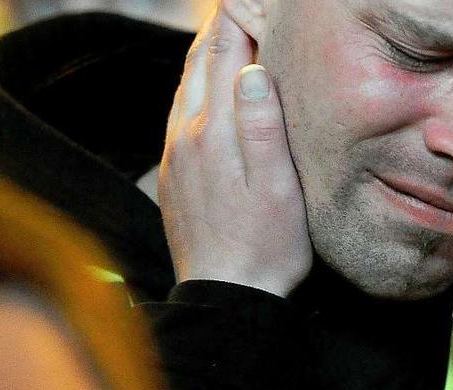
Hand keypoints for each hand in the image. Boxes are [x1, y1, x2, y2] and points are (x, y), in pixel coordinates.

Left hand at [159, 9, 310, 296]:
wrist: (228, 296)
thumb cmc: (266, 246)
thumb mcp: (278, 190)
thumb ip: (263, 127)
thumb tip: (253, 69)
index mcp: (214, 134)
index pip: (224, 57)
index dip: (240, 20)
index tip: (257, 1)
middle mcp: (187, 136)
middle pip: (199, 63)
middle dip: (220, 26)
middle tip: (243, 4)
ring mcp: (176, 155)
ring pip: (186, 85)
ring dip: (204, 52)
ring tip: (224, 28)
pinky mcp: (174, 173)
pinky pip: (181, 111)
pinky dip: (195, 84)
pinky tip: (206, 85)